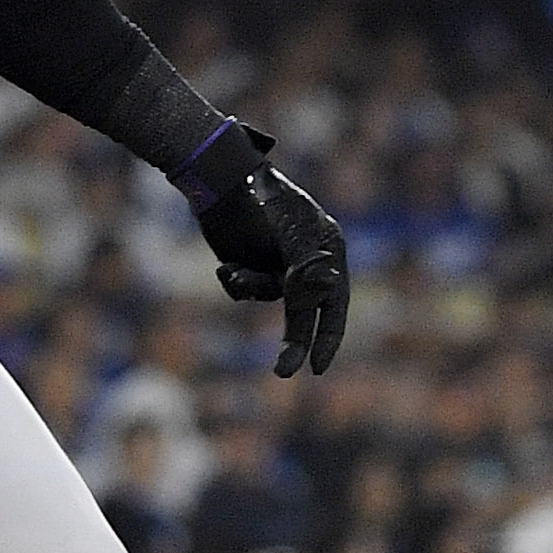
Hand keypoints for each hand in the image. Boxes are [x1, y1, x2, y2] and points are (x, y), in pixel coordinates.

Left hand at [178, 124, 349, 376]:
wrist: (218, 180)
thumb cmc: (262, 200)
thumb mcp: (290, 233)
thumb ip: (306, 265)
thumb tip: (327, 286)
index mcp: (327, 249)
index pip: (334, 303)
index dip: (328, 337)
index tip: (318, 367)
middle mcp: (305, 259)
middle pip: (303, 312)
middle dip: (293, 342)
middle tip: (283, 372)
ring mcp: (276, 262)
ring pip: (267, 298)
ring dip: (250, 289)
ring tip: (232, 272)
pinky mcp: (248, 262)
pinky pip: (245, 290)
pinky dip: (235, 283)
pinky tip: (225, 267)